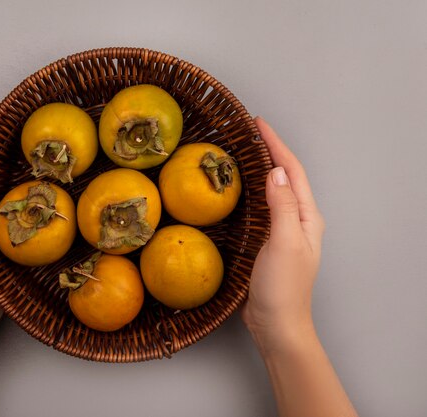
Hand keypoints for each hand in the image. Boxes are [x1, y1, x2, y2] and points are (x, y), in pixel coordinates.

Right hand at [242, 117, 324, 351]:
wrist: (276, 324)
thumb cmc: (283, 288)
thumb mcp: (284, 243)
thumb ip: (282, 206)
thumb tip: (276, 171)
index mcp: (306, 216)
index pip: (292, 171)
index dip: (276, 145)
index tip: (258, 123)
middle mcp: (297, 219)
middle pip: (285, 176)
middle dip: (269, 150)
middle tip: (247, 132)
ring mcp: (283, 230)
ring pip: (273, 190)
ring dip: (260, 168)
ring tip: (242, 151)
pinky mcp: (267, 241)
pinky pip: (261, 206)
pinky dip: (250, 190)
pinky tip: (238, 189)